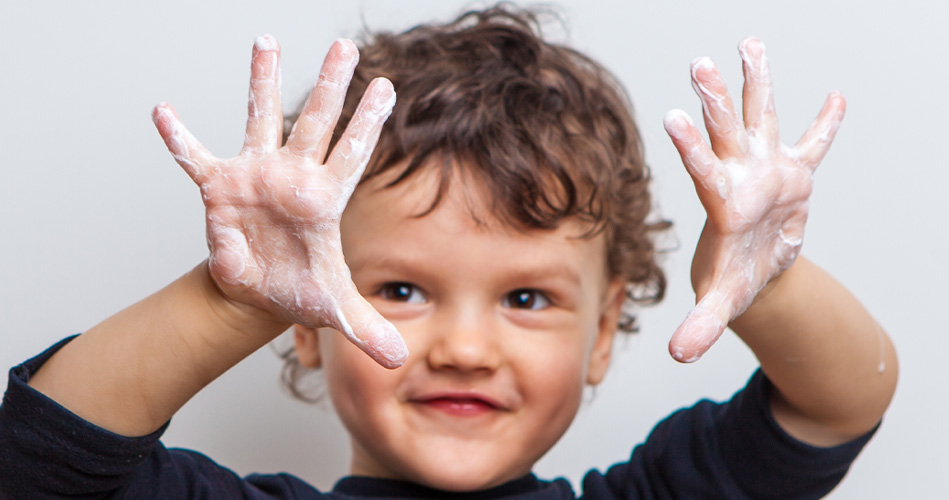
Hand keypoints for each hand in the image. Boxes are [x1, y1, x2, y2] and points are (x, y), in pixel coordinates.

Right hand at [151, 36, 406, 367]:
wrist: (261, 291)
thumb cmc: (301, 289)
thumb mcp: (334, 310)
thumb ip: (367, 329)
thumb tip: (397, 359)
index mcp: (325, 199)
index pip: (352, 154)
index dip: (367, 122)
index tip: (385, 86)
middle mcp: (293, 176)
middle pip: (314, 123)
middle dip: (329, 84)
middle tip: (344, 45)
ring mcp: (256, 176)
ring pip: (260, 118)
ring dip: (261, 81)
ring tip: (265, 41)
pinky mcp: (219, 189)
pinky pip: (195, 158)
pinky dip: (179, 139)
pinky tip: (162, 113)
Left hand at [663, 37, 844, 362]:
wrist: (754, 273)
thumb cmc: (733, 284)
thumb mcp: (721, 305)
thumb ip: (700, 325)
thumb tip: (678, 355)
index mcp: (723, 204)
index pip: (704, 170)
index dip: (691, 145)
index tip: (672, 116)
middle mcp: (741, 177)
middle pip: (726, 132)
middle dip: (717, 98)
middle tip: (700, 62)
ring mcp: (767, 171)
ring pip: (761, 119)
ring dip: (757, 83)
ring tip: (749, 42)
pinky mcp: (795, 175)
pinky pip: (814, 145)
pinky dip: (826, 125)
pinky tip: (837, 96)